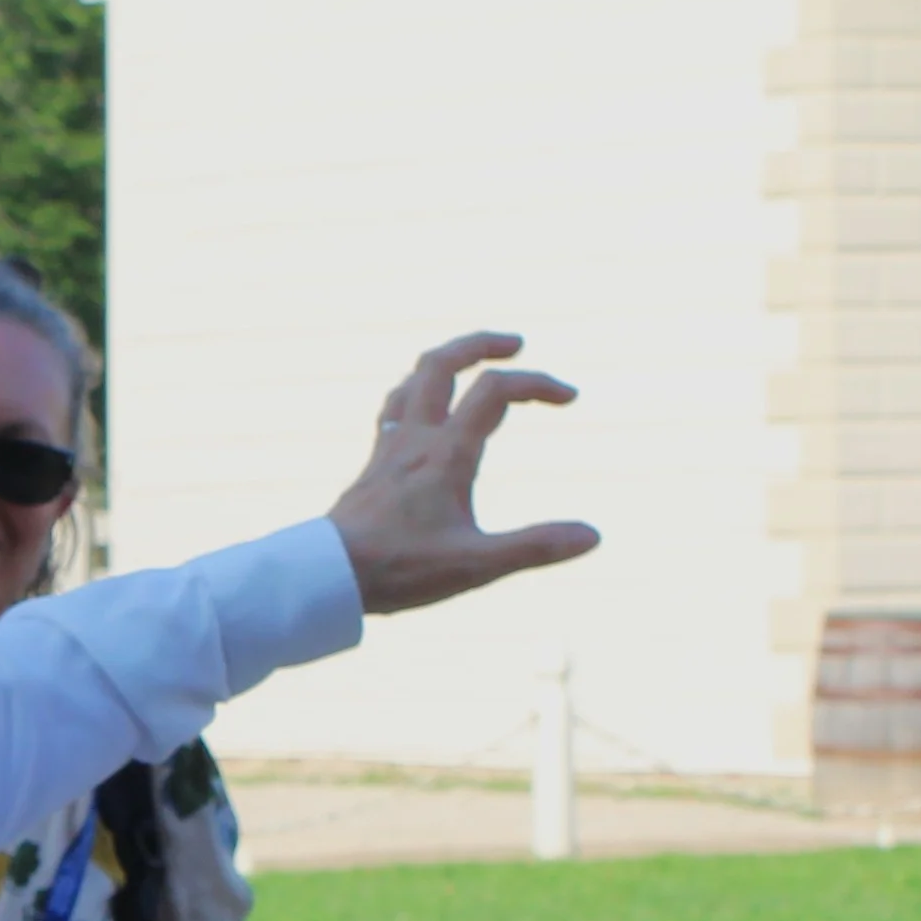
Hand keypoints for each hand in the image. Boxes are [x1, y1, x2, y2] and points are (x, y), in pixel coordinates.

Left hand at [326, 336, 594, 615]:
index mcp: (447, 453)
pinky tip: (423, 405)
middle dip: (482, 344)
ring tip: (473, 364)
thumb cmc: (400, 570)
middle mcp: (416, 438)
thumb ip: (536, 547)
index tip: (570, 398)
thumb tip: (593, 536)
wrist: (328, 576)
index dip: (537, 383)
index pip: (495, 390)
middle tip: (515, 344)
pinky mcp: (374, 463)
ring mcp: (391, 447)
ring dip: (447, 361)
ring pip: (414, 380)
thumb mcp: (477, 565)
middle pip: (442, 363)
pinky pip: (395, 407)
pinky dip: (417, 391)